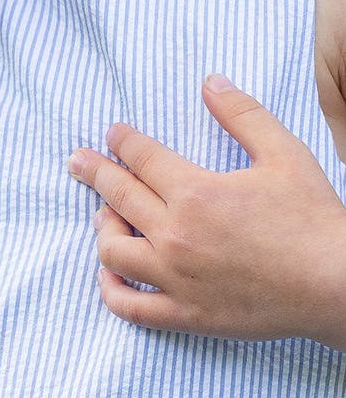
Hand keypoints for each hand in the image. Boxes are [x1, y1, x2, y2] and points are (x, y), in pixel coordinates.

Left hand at [67, 74, 345, 343]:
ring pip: (113, 253)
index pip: (141, 159)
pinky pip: (129, 307)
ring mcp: (174, 279)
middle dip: (93, 172)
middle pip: (117, 197)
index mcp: (196, 193)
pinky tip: (109, 276)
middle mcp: (175, 236)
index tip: (111, 134)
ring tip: (105, 218)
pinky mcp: (183, 314)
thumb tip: (210, 82)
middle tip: (77, 161)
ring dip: (103, 230)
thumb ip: (242, 115)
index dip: (122, 142)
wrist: (332, 283)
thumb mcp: (283, 153)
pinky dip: (111, 291)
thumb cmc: (311, 219)